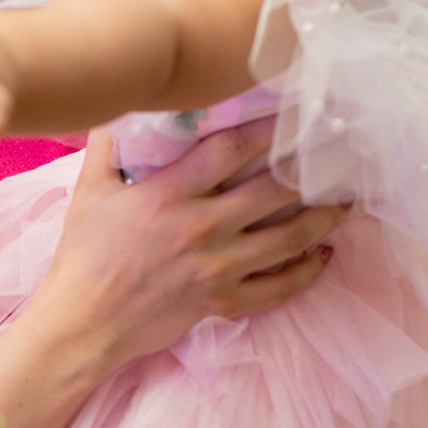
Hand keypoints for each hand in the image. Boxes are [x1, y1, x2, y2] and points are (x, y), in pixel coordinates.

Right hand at [0, 115, 347, 427]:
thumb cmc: (83, 256)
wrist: (83, 324)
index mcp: (169, 195)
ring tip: (345, 202)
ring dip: (323, 219)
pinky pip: (278, 289)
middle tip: (337, 154)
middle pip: (273, 191)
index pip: (231, 150)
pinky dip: (306, 272)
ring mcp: (217, 270)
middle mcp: (201, 229)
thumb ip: (109, 145)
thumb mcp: (88, 192)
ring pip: (288, 239)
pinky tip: (323, 255)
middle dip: (310, 171)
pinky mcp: (222, 303)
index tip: (293, 114)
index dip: (267, 128)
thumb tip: (117, 103)